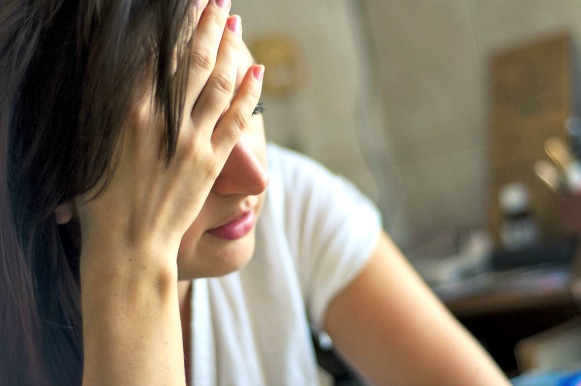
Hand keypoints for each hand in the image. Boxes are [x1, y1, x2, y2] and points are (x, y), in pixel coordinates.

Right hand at [76, 1, 263, 263]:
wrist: (129, 246)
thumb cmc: (99, 202)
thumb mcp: (90, 149)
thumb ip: (107, 113)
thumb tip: (122, 82)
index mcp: (128, 112)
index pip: (156, 55)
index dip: (173, 26)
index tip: (184, 7)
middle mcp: (164, 120)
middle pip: (191, 60)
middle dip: (206, 25)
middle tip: (217, 0)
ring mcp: (192, 141)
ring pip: (217, 83)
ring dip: (228, 49)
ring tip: (235, 22)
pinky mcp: (213, 162)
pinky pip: (236, 119)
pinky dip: (248, 93)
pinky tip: (257, 71)